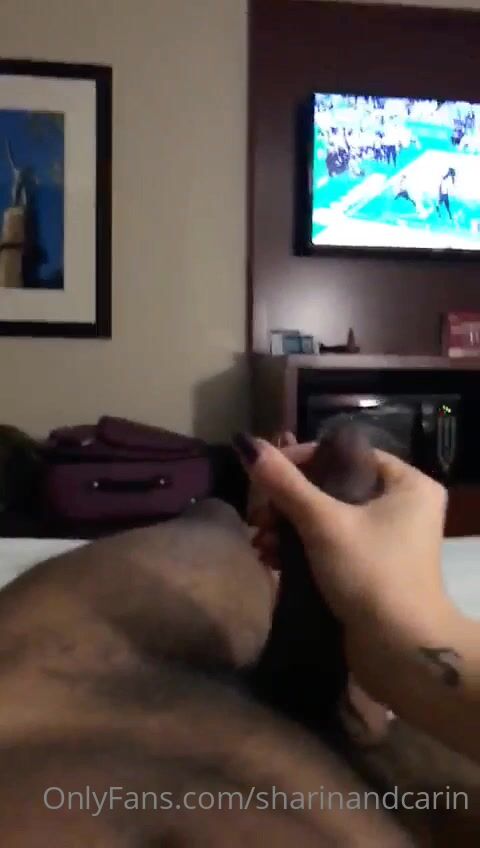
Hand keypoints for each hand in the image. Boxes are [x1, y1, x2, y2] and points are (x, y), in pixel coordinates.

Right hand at [235, 433, 448, 638]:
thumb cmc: (369, 574)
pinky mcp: (372, 568)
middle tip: (257, 518)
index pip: (346, 454)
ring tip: (259, 543)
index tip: (263, 476)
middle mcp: (403, 505)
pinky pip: (332, 544)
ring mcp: (389, 539)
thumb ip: (284, 484)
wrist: (400, 652)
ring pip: (328, 518)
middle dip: (288, 502)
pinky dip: (302, 548)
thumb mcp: (323, 523)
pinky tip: (271, 559)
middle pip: (333, 486)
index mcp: (407, 483)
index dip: (301, 460)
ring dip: (289, 528)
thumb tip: (246, 444)